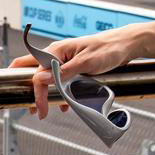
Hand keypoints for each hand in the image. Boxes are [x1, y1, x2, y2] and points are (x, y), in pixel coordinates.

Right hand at [8, 29, 136, 118]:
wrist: (127, 44)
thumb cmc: (108, 49)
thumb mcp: (86, 62)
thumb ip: (63, 72)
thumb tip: (39, 80)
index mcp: (56, 50)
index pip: (36, 73)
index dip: (36, 93)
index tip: (40, 109)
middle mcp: (57, 54)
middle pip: (31, 69)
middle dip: (27, 88)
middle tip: (31, 108)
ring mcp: (65, 59)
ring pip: (46, 76)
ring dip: (44, 92)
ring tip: (45, 109)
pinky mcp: (74, 66)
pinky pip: (60, 79)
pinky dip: (59, 91)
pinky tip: (64, 103)